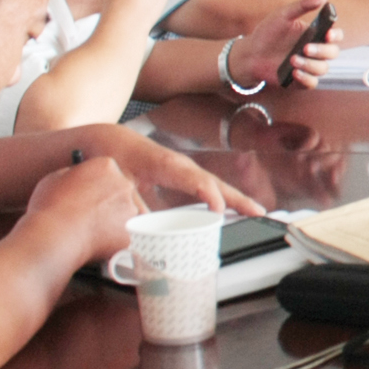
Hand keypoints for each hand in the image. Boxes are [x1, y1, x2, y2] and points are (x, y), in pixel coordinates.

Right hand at [23, 155, 147, 265]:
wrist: (54, 236)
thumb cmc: (49, 206)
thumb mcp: (55, 178)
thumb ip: (73, 174)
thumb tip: (77, 177)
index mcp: (106, 166)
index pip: (108, 172)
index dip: (98, 184)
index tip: (90, 194)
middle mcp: (124, 184)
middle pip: (121, 191)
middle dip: (109, 202)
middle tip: (91, 214)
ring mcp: (130, 209)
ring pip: (125, 214)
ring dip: (113, 220)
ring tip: (90, 230)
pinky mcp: (130, 232)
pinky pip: (124, 236)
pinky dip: (113, 240)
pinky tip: (96, 242)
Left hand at [83, 125, 262, 214]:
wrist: (110, 139)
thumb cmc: (115, 156)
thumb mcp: (118, 180)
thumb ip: (131, 203)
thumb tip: (143, 229)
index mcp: (168, 165)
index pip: (196, 180)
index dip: (209, 195)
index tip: (219, 211)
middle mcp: (183, 166)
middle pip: (215, 183)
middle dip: (238, 198)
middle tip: (259, 214)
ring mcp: (186, 170)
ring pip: (216, 185)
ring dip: (237, 199)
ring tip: (256, 214)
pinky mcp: (184, 176)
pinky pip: (209, 187)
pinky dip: (225, 198)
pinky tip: (233, 212)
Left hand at [226, 0, 339, 89]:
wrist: (250, 53)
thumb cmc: (267, 32)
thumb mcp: (283, 15)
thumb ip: (303, 5)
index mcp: (315, 34)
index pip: (335, 35)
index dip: (336, 35)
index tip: (327, 34)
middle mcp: (316, 50)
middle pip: (333, 53)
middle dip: (322, 51)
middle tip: (305, 48)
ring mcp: (309, 65)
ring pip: (323, 68)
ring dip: (310, 65)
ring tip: (292, 60)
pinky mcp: (300, 80)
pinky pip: (312, 83)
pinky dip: (306, 78)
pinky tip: (294, 72)